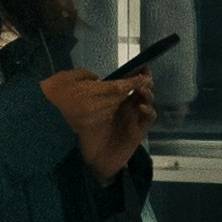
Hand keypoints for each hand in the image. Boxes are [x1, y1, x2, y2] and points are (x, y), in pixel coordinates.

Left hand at [41, 63, 153, 180]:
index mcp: (109, 99)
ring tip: (142, 90)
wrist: (80, 157)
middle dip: (145, 81)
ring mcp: (130, 119)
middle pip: (140, 90)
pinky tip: (140, 107)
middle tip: (145, 76)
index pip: (125, 82)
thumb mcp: (73, 104)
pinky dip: (148, 111)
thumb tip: (94, 77)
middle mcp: (121, 107)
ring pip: (146, 102)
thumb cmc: (77, 130)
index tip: (141, 65)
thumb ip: (81, 87)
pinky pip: (147, 119)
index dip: (134, 73)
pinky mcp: (136, 132)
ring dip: (148, 94)